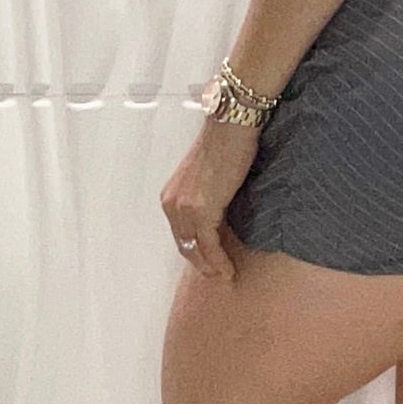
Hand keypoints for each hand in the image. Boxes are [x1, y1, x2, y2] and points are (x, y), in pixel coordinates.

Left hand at [160, 119, 260, 281]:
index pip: (180, 232)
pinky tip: (228, 269)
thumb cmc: (225, 141)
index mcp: (172, 194)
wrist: (230, 126)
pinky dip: (219, 261)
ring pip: (195, 249)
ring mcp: (185, 208)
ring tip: (225, 276)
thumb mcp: (208, 174)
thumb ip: (207, 195)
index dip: (195, 250)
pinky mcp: (202, 211)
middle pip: (184, 244)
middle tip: (216, 275)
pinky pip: (209, 245)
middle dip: (201, 263)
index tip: (208, 261)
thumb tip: (219, 211)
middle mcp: (172, 203)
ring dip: (211, 267)